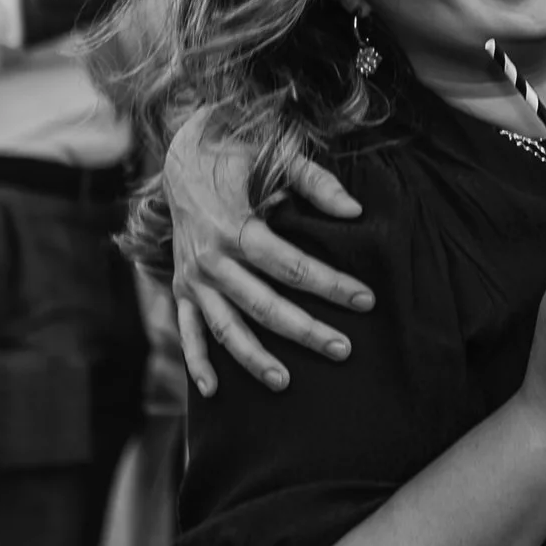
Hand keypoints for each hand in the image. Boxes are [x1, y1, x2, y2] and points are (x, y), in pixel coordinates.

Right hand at [163, 107, 374, 394]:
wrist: (180, 157)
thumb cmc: (236, 155)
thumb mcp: (274, 155)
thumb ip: (316, 182)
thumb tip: (355, 213)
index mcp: (233, 227)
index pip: (291, 266)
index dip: (330, 284)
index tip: (365, 299)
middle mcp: (208, 259)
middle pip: (263, 305)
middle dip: (305, 330)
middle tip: (343, 349)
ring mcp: (191, 279)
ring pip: (226, 328)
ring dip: (254, 358)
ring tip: (287, 383)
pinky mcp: (179, 289)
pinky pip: (187, 331)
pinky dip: (196, 363)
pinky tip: (215, 391)